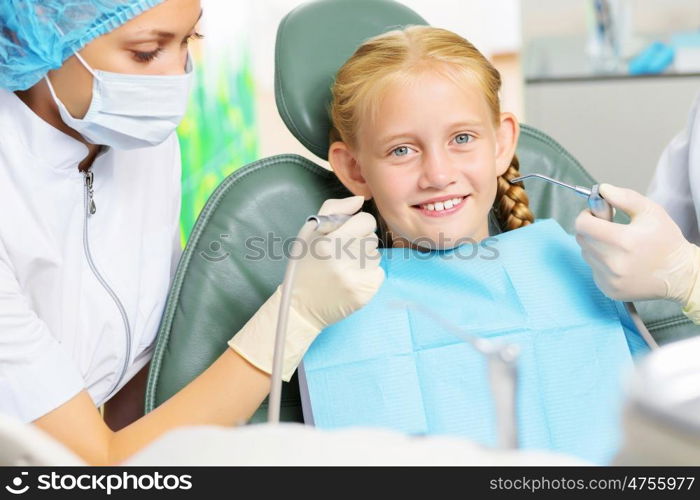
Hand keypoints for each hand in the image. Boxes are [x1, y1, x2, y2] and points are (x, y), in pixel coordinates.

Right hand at [228, 196, 384, 379]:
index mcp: (327, 243)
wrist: (299, 305)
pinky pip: (379, 273)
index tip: (348, 233)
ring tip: (345, 268)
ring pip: (376, 256)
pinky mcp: (363, 295)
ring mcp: (354, 280)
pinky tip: (352, 279)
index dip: (359, 224)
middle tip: (342, 254)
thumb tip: (361, 201)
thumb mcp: (309, 232)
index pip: (366, 221)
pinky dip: (369, 275)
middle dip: (360, 243)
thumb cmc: (305, 264)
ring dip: (364, 259)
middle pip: (372, 238)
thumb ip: (334, 210)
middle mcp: (341, 262)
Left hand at [574, 184, 699, 303]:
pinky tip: (620, 261)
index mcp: (623, 240)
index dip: (586, 215)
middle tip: (609, 228)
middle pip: (581, 239)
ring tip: (618, 246)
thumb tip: (602, 190)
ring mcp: (610, 279)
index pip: (582, 225)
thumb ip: (624, 197)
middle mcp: (614, 263)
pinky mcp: (608, 289)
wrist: (679, 275)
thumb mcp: (651, 212)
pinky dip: (601, 263)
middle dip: (591, 229)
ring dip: (595, 246)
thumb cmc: (666, 242)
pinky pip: (593, 270)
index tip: (596, 214)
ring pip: (586, 254)